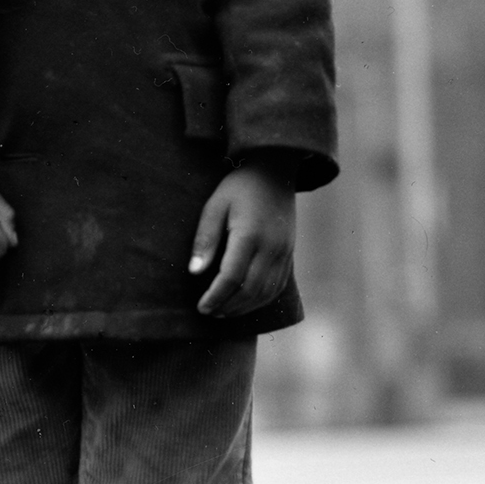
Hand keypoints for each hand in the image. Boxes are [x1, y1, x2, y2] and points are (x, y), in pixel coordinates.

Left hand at [189, 163, 294, 316]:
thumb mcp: (215, 206)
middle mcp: (271, 247)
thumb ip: (205, 239)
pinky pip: (278, 286)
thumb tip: (194, 273)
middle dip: (228, 306)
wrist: (275, 171)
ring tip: (224, 312)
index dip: (215, 296)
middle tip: (209, 312)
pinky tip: (246, 303)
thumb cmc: (239, 187)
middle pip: (250, 290)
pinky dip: (262, 300)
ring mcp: (284, 252)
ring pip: (266, 292)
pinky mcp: (290, 253)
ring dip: (244, 307)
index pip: (231, 277)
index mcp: (249, 234)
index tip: (201, 307)